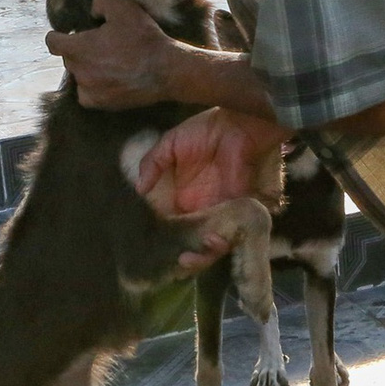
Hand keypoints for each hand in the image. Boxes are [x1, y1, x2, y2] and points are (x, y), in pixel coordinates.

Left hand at [45, 0, 184, 109]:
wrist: (165, 70)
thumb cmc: (143, 38)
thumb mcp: (122, 7)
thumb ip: (99, 2)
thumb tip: (91, 13)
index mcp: (78, 48)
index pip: (52, 42)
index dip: (57, 36)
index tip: (67, 34)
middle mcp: (78, 71)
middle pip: (68, 58)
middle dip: (79, 50)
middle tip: (100, 45)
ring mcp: (88, 89)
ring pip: (78, 75)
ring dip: (87, 68)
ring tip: (108, 63)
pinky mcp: (100, 103)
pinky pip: (86, 94)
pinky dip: (92, 87)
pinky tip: (108, 79)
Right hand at [137, 108, 287, 266]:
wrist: (241, 122)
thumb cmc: (206, 130)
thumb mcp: (171, 144)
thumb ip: (152, 164)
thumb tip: (138, 189)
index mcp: (185, 199)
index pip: (173, 228)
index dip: (165, 242)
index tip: (152, 252)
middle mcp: (204, 211)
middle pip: (194, 243)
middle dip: (186, 257)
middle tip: (175, 263)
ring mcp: (225, 214)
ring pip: (215, 245)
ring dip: (203, 255)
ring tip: (189, 258)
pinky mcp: (246, 212)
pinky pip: (237, 235)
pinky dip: (225, 243)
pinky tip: (212, 242)